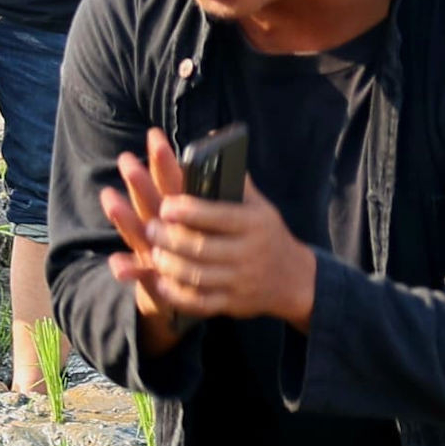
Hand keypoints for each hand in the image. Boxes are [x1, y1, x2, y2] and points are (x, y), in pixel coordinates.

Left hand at [107, 123, 318, 335]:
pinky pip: (200, 302)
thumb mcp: (260, 206)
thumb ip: (234, 182)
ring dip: (168, 264)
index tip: (166, 206)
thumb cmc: (267, 233)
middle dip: (169, 238)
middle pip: (200, 247)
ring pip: (196, 275)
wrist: (295, 278)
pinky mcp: (232, 303)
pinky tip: (161, 282)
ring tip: (152, 252)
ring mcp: (241, 281)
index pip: (218, 215)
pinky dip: (177, 294)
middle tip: (149, 228)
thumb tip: (211, 142)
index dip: (188, 211)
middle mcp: (249, 253)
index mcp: (254, 223)